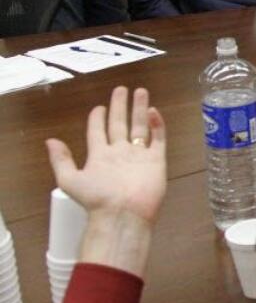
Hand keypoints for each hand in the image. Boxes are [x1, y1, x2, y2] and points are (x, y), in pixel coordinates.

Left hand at [46, 86, 167, 226]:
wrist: (123, 213)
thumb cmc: (97, 197)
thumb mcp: (70, 179)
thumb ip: (61, 159)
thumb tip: (50, 140)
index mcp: (100, 156)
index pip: (98, 132)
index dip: (97, 119)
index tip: (98, 107)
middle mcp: (120, 153)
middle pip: (120, 124)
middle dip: (120, 107)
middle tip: (121, 89)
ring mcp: (139, 155)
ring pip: (140, 127)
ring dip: (139, 109)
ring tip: (140, 91)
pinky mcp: (156, 159)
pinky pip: (158, 139)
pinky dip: (157, 125)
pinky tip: (154, 111)